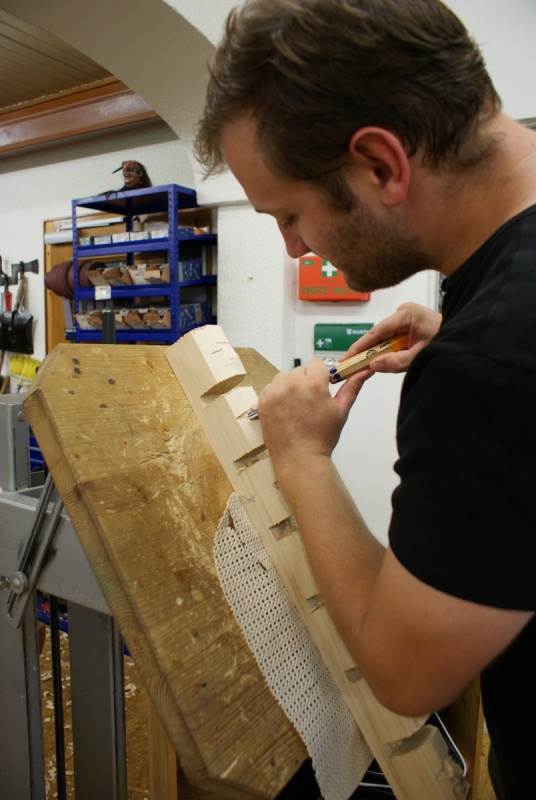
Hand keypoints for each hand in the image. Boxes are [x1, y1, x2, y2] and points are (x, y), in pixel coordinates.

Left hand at [258, 357, 370, 478]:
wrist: (300, 458)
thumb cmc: (321, 437)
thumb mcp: (341, 411)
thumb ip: (352, 387)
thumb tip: (364, 371)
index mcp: (313, 384)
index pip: (316, 363)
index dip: (320, 375)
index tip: (321, 387)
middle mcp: (292, 384)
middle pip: (299, 370)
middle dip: (305, 381)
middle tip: (309, 401)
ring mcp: (275, 392)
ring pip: (283, 377)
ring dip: (290, 386)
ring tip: (296, 406)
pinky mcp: (263, 401)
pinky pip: (270, 387)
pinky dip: (277, 394)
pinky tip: (285, 409)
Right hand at [342, 302, 440, 373]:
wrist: (463, 336)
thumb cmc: (448, 341)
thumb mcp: (421, 356)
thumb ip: (397, 362)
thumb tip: (374, 366)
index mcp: (406, 314)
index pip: (376, 332)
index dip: (359, 347)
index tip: (347, 358)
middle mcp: (403, 312)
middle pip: (378, 335)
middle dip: (367, 352)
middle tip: (351, 367)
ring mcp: (406, 317)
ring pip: (385, 338)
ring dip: (379, 353)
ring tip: (366, 367)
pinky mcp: (408, 324)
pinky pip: (393, 339)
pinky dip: (388, 351)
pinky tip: (384, 360)